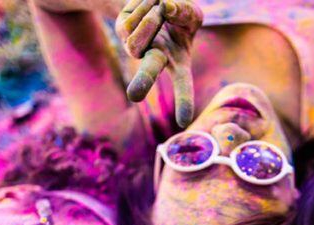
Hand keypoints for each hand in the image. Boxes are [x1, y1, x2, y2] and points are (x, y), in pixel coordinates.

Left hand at [116, 0, 201, 126]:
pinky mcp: (122, 30)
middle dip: (142, 81)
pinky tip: (146, 6)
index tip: (184, 122)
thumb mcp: (191, 13)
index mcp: (177, 62)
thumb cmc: (178, 13)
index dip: (184, 101)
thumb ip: (186, 11)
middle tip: (134, 96)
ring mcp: (136, 46)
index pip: (183, 84)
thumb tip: (165, 8)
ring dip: (152, 17)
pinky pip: (132, 19)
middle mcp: (155, 58)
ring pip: (139, 37)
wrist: (156, 1)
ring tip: (159, 8)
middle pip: (148, 71)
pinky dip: (144, 5)